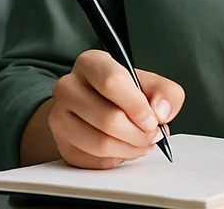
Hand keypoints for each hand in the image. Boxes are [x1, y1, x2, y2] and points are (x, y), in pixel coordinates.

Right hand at [47, 48, 184, 168]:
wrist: (90, 106)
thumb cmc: (121, 93)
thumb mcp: (147, 83)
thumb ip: (165, 92)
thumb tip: (161, 112)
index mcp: (90, 63)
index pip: (111, 82)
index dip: (136, 106)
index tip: (152, 120)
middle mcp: (68, 86)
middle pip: (108, 118)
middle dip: (138, 134)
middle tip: (152, 136)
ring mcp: (59, 116)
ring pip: (100, 144)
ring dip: (130, 149)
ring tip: (141, 144)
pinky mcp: (62, 143)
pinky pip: (94, 161)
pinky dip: (116, 159)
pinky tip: (122, 148)